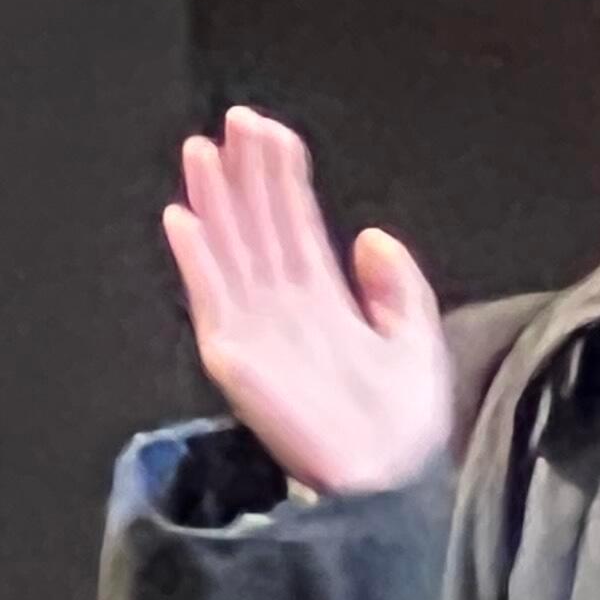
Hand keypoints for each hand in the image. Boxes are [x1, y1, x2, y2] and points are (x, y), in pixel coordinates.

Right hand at [164, 107, 452, 496]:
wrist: (389, 479)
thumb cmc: (404, 425)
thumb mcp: (416, 338)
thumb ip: (397, 286)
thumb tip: (370, 235)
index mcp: (323, 302)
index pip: (296, 227)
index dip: (282, 179)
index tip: (271, 131)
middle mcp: (282, 310)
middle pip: (257, 229)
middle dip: (245, 175)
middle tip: (232, 120)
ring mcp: (254, 331)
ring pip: (229, 252)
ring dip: (213, 201)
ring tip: (200, 150)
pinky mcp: (234, 358)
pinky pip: (210, 297)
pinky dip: (195, 258)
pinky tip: (183, 217)